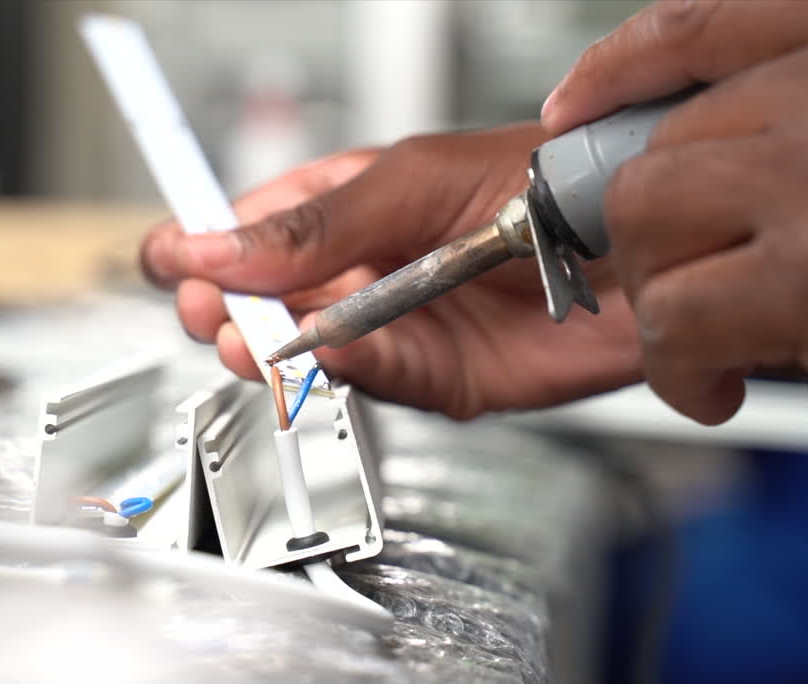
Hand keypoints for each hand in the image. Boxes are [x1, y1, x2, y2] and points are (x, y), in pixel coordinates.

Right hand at [141, 124, 641, 418]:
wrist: (638, 248)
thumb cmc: (542, 181)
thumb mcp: (413, 180)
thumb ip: (319, 222)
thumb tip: (227, 244)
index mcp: (349, 207)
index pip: (253, 228)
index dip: (204, 245)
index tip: (169, 258)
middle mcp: (366, 270)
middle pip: (268, 299)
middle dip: (228, 305)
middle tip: (210, 309)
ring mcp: (396, 326)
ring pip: (311, 349)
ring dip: (276, 346)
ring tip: (250, 337)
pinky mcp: (436, 379)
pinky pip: (377, 379)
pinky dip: (350, 371)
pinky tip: (329, 353)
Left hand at [544, 0, 807, 438]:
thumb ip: (803, 117)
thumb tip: (656, 140)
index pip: (706, 24)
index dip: (618, 69)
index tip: (569, 112)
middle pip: (663, 145)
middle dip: (655, 235)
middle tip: (693, 286)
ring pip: (650, 224)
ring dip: (664, 300)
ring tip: (714, 340)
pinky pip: (677, 321)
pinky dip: (678, 370)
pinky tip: (719, 386)